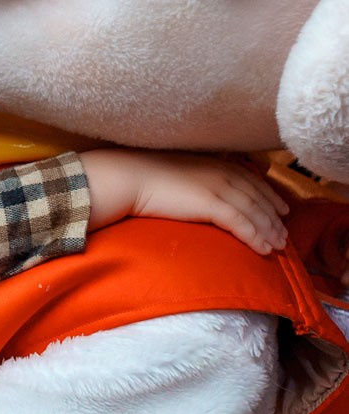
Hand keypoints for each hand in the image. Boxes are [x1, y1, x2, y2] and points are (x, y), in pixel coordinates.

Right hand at [81, 149, 289, 255]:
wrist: (129, 177)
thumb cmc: (143, 177)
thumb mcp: (177, 172)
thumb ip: (194, 179)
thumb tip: (196, 191)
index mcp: (215, 163)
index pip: (252, 179)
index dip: (269, 194)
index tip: (282, 208)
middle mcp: (223, 172)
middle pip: (258, 196)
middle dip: (274, 216)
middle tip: (285, 233)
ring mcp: (219, 187)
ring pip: (255, 211)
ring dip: (269, 230)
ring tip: (278, 246)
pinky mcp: (212, 204)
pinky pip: (242, 223)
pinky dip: (256, 236)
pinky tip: (264, 249)